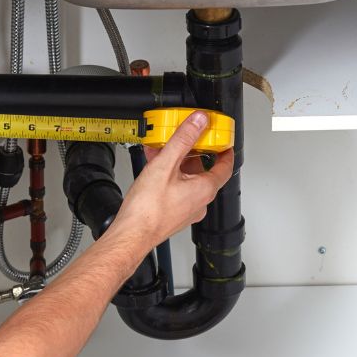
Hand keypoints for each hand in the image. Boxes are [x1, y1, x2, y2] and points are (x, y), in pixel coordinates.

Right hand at [110, 111, 233, 247]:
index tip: (222, 140)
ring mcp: (187, 210)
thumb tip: (198, 122)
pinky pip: (177, 190)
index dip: (225, 150)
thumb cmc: (148, 209)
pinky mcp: (173, 215)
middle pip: (203, 171)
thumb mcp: (166, 164)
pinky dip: (169, 176)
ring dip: (177, 164)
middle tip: (186, 139)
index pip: (225, 166)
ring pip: (188, 181)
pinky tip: (154, 169)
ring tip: (163, 151)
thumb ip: (183, 139)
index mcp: (204, 189)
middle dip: (193, 153)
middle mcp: (199, 201)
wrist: (132, 234)